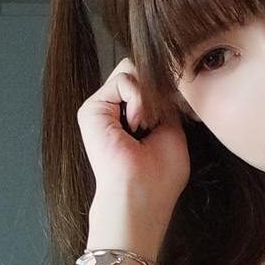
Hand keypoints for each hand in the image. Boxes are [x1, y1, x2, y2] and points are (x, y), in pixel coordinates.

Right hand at [76, 55, 190, 221]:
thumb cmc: (160, 175)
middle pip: (137, 72)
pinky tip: (136, 124)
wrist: (139, 195)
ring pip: (130, 70)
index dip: (163, 88)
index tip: (172, 109)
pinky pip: (123, 78)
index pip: (147, 82)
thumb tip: (161, 80)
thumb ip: (164, 105)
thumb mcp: (172, 131)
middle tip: (156, 122)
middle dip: (154, 90)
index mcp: (133, 119)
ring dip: (147, 97)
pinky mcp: (92, 108)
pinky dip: (138, 97)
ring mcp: (103, 109)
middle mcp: (116, 112)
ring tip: (145, 126)